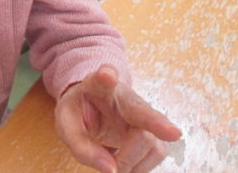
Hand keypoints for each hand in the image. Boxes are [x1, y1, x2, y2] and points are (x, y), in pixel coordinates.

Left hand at [54, 65, 181, 172]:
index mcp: (96, 87)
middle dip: (156, 122)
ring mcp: (143, 115)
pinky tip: (126, 163)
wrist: (92, 107)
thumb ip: (82, 148)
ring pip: (150, 142)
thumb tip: (112, 170)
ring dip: (133, 162)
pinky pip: (156, 153)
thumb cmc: (79, 113)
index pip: (101, 79)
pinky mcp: (153, 131)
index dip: (105, 76)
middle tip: (169, 136)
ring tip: (115, 164)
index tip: (107, 74)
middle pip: (141, 109)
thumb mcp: (67, 127)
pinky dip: (140, 167)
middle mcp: (124, 97)